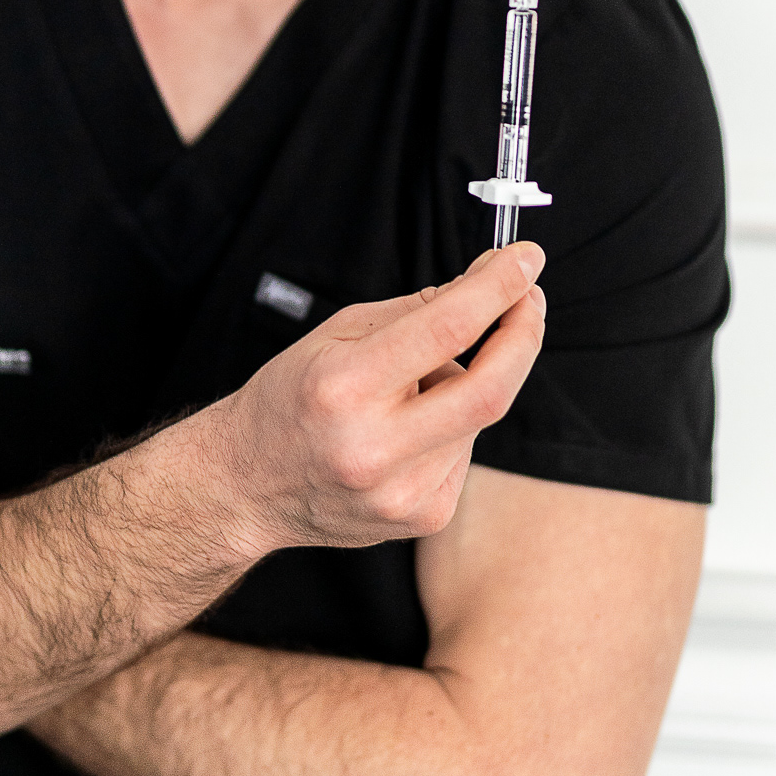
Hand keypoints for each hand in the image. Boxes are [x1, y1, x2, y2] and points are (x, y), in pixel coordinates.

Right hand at [199, 243, 545, 555]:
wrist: (246, 488)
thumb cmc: (287, 402)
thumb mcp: (334, 335)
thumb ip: (413, 311)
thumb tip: (484, 285)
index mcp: (344, 387)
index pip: (445, 329)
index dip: (497, 288)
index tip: (525, 259)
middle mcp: (374, 447)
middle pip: (489, 388)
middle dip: (523, 334)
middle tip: (528, 300)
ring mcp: (402, 492)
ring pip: (477, 416)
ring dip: (465, 385)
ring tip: (410, 391)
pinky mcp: (423, 516)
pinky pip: (465, 451)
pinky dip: (453, 426)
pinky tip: (407, 432)